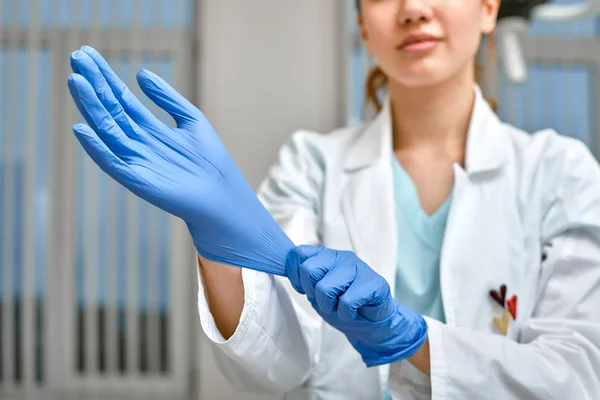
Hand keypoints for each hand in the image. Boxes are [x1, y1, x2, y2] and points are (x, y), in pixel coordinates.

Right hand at [68, 46, 292, 275]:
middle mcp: (138, 144)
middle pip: (111, 109)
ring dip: (91, 107)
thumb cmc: (211, 161)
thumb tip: (141, 73)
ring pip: (109, 130)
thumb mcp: (192, 120)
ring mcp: (136, 162)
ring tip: (76, 81)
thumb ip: (168, 98)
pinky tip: (84, 130)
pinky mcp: (140, 181)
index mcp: (149, 130)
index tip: (86, 54)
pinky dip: (98, 148)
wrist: (224, 197)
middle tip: (76, 57)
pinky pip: (114, 164)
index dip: (105, 77)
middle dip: (94, 84)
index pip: (121, 98)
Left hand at [285, 245, 427, 366]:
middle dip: (313, 293)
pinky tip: (355, 311)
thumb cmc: (342, 306)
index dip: (296, 277)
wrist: (372, 324)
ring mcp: (359, 268)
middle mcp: (342, 257)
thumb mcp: (316, 291)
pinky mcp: (375, 283)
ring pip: (325, 288)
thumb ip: (303, 277)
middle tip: (328, 301)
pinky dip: (347, 314)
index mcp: (326, 255)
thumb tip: (286, 265)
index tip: (307, 290)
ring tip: (341, 306)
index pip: (298, 254)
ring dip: (330, 306)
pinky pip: (347, 302)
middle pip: (308, 270)